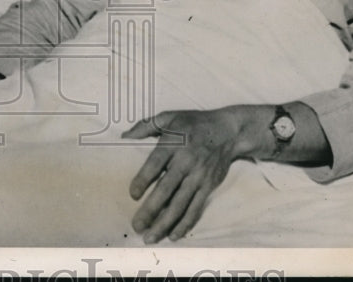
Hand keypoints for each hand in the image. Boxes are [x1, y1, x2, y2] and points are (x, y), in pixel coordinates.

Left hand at [123, 107, 250, 243]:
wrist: (228, 131)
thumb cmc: (193, 123)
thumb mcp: (169, 117)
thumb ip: (145, 126)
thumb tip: (123, 136)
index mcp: (173, 144)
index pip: (155, 164)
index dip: (143, 180)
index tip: (133, 194)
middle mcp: (186, 162)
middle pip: (166, 190)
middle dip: (150, 210)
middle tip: (136, 225)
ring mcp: (199, 177)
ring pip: (180, 204)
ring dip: (165, 223)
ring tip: (150, 236)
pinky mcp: (208, 186)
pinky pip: (196, 208)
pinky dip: (185, 223)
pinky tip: (173, 234)